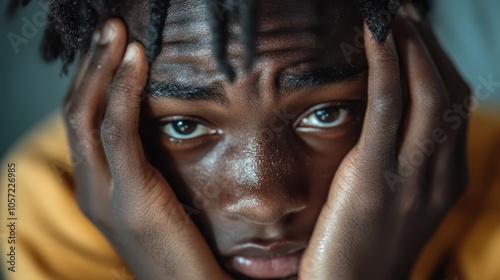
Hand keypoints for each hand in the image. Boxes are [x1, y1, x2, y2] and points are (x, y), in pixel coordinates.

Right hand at [63, 19, 229, 279]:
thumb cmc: (186, 250)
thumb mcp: (163, 202)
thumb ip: (153, 169)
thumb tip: (164, 127)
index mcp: (99, 189)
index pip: (85, 124)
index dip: (94, 81)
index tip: (114, 47)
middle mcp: (92, 190)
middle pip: (77, 112)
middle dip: (92, 65)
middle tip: (110, 27)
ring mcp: (106, 196)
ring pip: (87, 115)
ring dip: (101, 67)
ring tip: (116, 31)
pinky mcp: (132, 200)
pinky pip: (118, 131)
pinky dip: (122, 90)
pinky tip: (135, 60)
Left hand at [299, 6, 469, 279]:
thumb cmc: (358, 249)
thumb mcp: (390, 204)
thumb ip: (396, 164)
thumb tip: (381, 121)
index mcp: (445, 182)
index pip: (452, 106)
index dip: (436, 63)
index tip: (414, 34)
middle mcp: (438, 177)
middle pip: (446, 93)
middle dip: (427, 45)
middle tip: (404, 12)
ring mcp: (412, 180)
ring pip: (426, 94)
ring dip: (411, 45)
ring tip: (391, 14)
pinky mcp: (374, 182)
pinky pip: (387, 109)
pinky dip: (386, 65)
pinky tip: (376, 35)